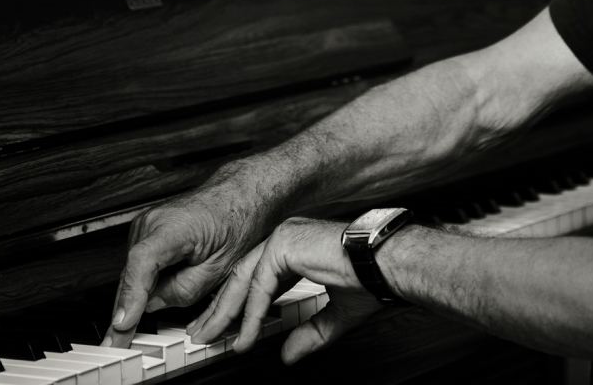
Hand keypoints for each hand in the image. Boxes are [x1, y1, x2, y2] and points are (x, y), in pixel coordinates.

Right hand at [103, 171, 274, 347]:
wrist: (238, 194)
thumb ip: (183, 290)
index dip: (132, 296)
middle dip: (123, 313)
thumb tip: (153, 305)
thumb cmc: (236, 221)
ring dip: (132, 300)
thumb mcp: (219, 267)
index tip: (123, 324)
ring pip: (132, 273)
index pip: (142, 263)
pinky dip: (139, 287)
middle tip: (114, 345)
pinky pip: (138, 265)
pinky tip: (135, 311)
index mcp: (174, 227)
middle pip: (131, 274)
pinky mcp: (146, 232)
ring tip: (123, 335)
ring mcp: (145, 225)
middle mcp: (152, 223)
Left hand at [189, 217, 385, 364]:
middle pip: (242, 278)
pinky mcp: (284, 244)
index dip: (238, 306)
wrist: (389, 265)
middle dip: (221, 309)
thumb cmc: (372, 279)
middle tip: (203, 333)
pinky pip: (259, 286)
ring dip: (226, 312)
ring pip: (244, 280)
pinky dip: (251, 314)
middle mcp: (286, 238)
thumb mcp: (335, 314)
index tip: (224, 328)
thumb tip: (287, 355)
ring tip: (212, 337)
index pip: (256, 278)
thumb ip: (309, 333)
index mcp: (296, 249)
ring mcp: (283, 237)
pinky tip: (247, 336)